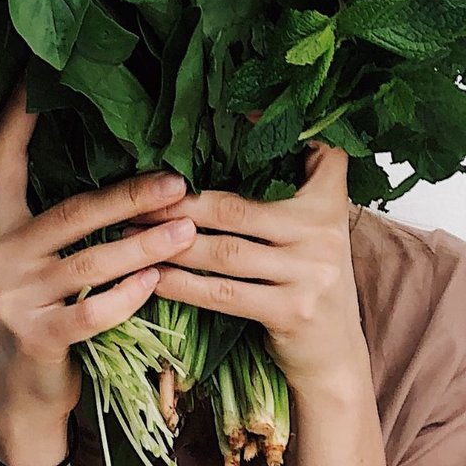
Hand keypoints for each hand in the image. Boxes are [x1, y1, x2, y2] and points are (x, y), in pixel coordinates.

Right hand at [0, 82, 197, 454]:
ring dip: (146, 246)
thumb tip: (134, 178)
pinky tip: (159, 282)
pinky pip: (93, 311)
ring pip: (91, 263)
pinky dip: (129, 295)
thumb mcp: (42, 265)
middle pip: (71, 212)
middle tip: (179, 182)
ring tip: (188, 231)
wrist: (23, 397)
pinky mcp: (34, 338)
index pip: (1, 160)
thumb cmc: (47, 317)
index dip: (18, 119)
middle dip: (130, 196)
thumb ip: (65, 227)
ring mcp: (10, 299)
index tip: (37, 78)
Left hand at [131, 142, 369, 407]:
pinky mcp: (291, 311)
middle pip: (237, 208)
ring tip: (131, 234)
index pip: (315, 154)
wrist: (334, 356)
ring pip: (224, 252)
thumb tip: (235, 134)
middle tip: (136, 196)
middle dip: (180, 203)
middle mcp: (323, 234)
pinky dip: (183, 285)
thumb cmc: (308, 283)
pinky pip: (223, 294)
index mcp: (329, 204)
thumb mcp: (316, 231)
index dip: (274, 130)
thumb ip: (290, 191)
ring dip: (171, 242)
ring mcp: (310, 274)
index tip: (235, 108)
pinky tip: (153, 276)